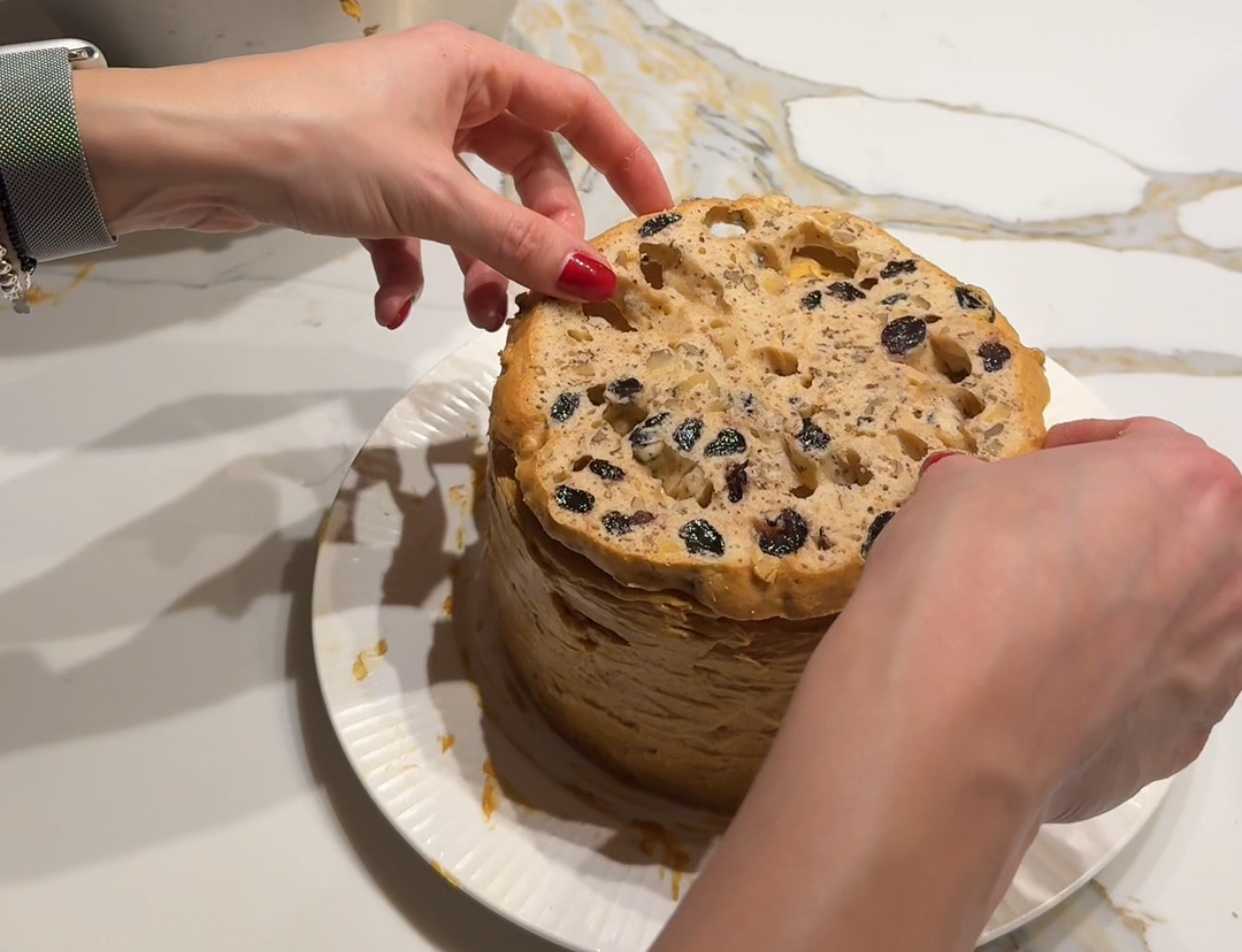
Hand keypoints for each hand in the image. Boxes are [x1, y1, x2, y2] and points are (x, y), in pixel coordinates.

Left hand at [72, 22, 672, 329]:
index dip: (624, 162)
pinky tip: (393, 307)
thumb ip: (517, 244)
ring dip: (480, 267)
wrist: (183, 152)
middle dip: (536, 238)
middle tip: (544, 294)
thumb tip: (601, 287)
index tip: (656, 223)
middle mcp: (443, 97)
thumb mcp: (430, 196)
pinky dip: (412, 270)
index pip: (575, 109)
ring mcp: (401, 140)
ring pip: (472, 209)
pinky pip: (413, 229)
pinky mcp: (361, 180)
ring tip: (482, 322)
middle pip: (525, 172)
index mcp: (471, 70)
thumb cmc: (315, 145)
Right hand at [657, 418, 1241, 951]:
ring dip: (1125, 611)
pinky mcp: (1181, 743)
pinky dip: (1108, 685)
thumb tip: (973, 496)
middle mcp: (1230, 575)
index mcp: (1187, 485)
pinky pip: (1151, 693)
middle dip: (1118, 532)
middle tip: (1041, 543)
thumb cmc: (961, 577)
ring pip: (1179, 620)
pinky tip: (1040, 688)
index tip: (1039, 466)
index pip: (1144, 445)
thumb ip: (988, 486)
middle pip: (1182, 534)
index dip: (1080, 452)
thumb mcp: (953, 489)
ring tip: (1040, 624)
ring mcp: (1217, 668)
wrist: (945, 723)